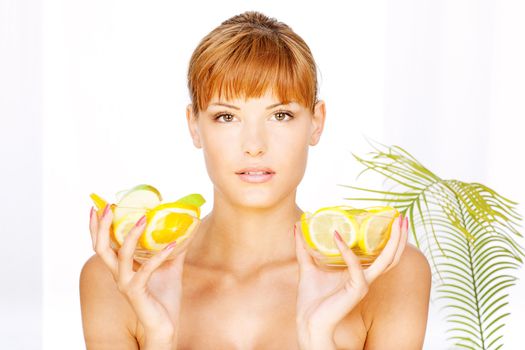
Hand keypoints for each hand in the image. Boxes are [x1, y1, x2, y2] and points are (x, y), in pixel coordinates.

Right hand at [89, 204, 195, 347]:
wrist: (165, 326)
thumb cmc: (164, 298)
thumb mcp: (171, 267)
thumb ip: (174, 249)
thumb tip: (185, 229)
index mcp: (121, 268)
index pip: (103, 244)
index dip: (96, 227)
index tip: (97, 206)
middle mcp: (118, 275)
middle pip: (101, 247)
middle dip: (101, 226)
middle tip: (108, 206)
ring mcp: (125, 284)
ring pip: (121, 255)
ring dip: (132, 235)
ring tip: (143, 218)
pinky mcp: (136, 292)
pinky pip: (145, 270)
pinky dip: (160, 256)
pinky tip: (174, 245)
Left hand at [294, 214, 407, 347]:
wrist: (307, 322)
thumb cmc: (311, 299)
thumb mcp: (307, 265)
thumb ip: (303, 246)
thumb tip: (297, 225)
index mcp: (358, 273)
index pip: (381, 254)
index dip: (390, 238)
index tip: (391, 218)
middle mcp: (365, 278)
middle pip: (391, 256)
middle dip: (399, 236)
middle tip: (401, 217)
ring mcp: (362, 284)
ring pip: (386, 261)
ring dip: (393, 241)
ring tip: (395, 222)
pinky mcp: (355, 290)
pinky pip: (355, 267)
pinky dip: (346, 250)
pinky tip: (336, 236)